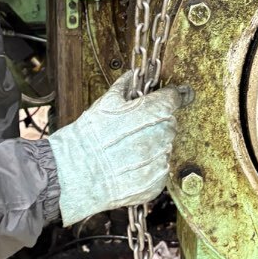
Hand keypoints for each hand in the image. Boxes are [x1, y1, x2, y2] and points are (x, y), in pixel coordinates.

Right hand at [46, 72, 183, 225]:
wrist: (76, 173)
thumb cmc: (89, 135)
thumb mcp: (105, 103)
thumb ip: (124, 87)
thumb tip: (132, 75)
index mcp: (153, 111)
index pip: (175, 98)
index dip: (176, 95)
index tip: (182, 94)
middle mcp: (162, 135)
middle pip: (169, 124)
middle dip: (157, 123)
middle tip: (134, 129)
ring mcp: (160, 161)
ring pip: (164, 148)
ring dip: (152, 146)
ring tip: (126, 150)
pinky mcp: (155, 183)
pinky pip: (158, 170)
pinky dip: (147, 167)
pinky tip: (128, 166)